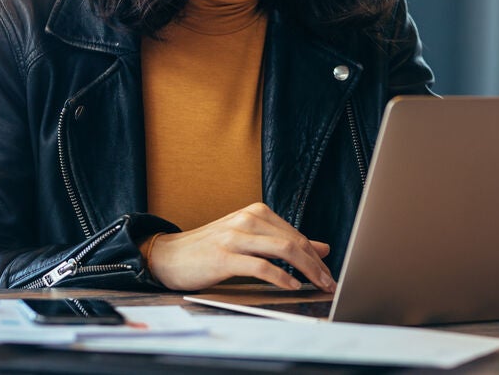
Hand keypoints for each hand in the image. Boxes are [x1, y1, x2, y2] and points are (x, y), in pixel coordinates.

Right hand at [144, 202, 335, 292]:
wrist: (168, 255)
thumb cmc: (210, 249)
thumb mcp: (250, 240)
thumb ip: (283, 242)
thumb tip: (322, 248)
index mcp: (257, 213)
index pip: (297, 235)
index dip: (316, 256)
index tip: (329, 273)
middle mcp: (248, 219)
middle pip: (295, 241)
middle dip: (317, 265)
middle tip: (330, 283)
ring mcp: (236, 236)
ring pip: (284, 250)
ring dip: (307, 270)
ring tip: (317, 285)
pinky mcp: (224, 256)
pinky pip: (261, 266)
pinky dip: (281, 277)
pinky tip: (291, 286)